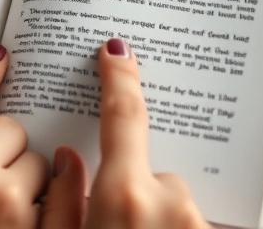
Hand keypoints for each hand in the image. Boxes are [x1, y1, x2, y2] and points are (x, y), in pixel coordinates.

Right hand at [40, 38, 210, 228]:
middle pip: (153, 176)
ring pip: (174, 206)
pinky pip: (195, 224)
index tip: (117, 52)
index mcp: (123, 199)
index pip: (123, 119)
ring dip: (160, 224)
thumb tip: (67, 159)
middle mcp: (169, 206)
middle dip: (136, 196)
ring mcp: (201, 223)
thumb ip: (62, 200)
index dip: (118, 80)